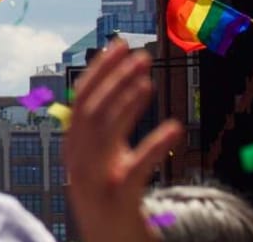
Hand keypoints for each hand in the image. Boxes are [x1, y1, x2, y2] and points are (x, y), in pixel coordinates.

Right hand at [66, 41, 182, 241]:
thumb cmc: (114, 205)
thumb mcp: (109, 161)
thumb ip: (114, 130)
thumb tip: (132, 87)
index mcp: (76, 151)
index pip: (81, 101)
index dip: (100, 71)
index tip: (120, 46)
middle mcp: (78, 163)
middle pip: (90, 110)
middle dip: (113, 78)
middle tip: (141, 55)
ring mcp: (95, 182)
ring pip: (104, 131)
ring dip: (126, 101)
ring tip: (149, 79)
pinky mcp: (118, 201)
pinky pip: (136, 167)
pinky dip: (155, 145)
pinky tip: (176, 128)